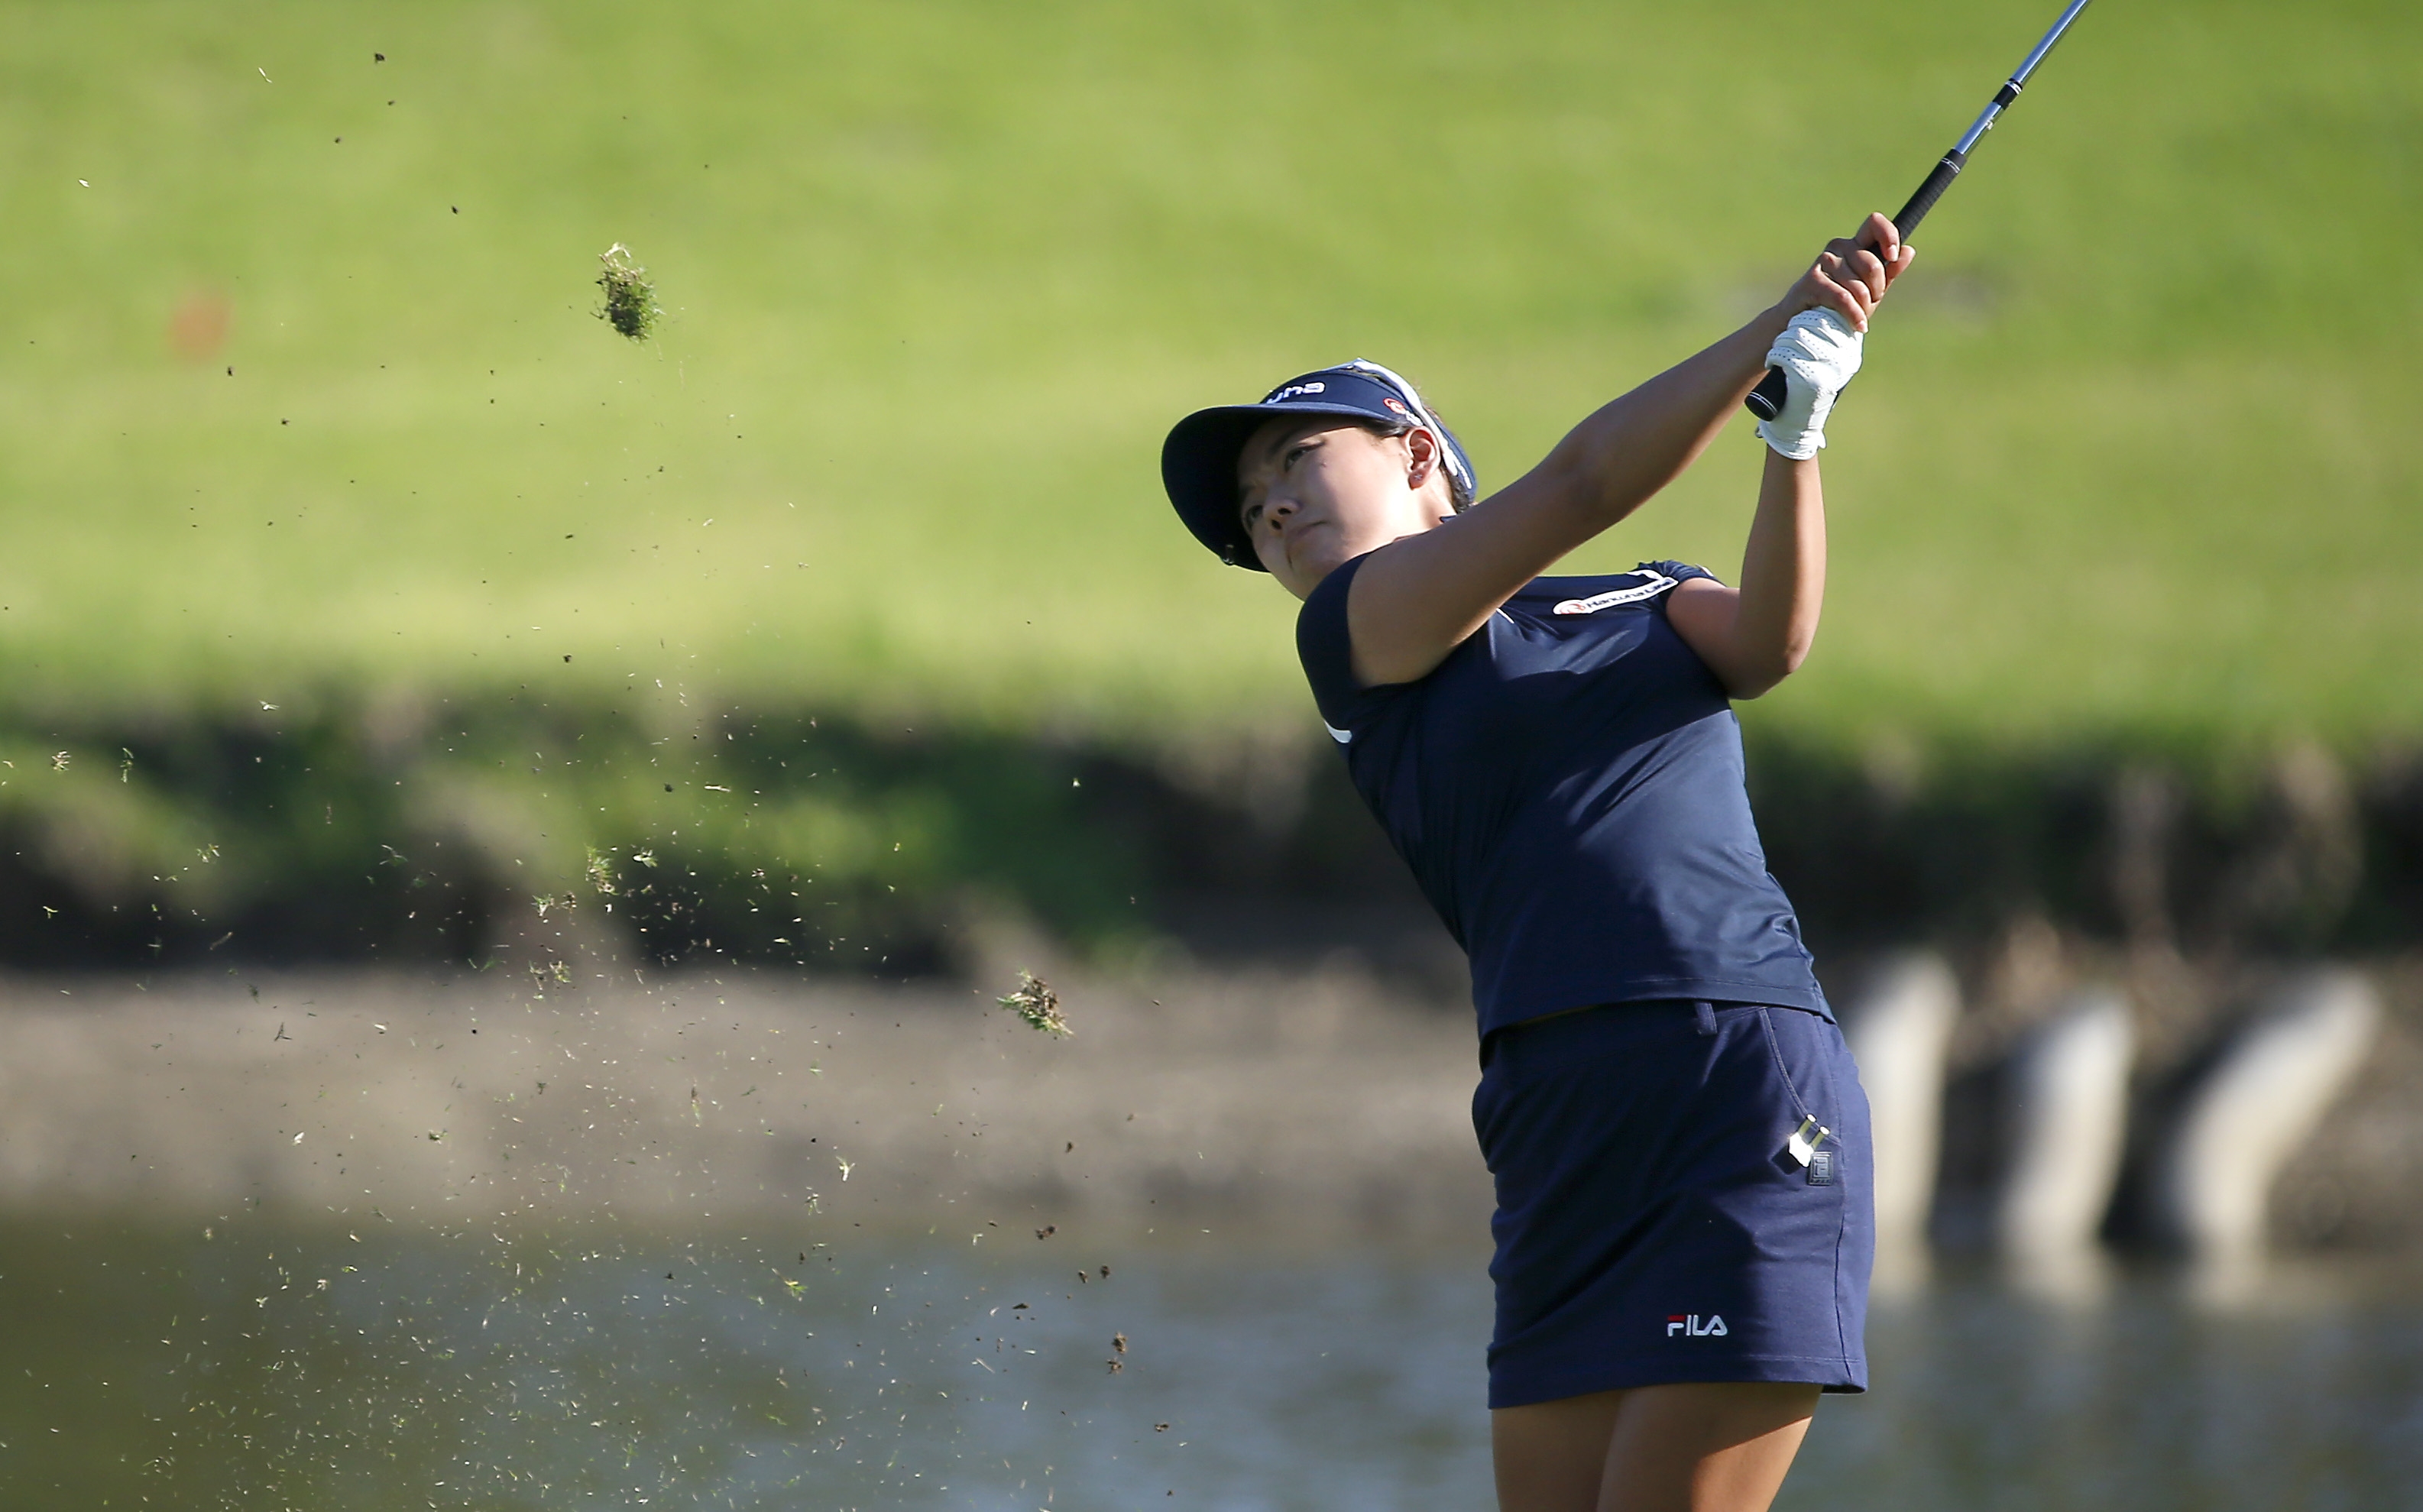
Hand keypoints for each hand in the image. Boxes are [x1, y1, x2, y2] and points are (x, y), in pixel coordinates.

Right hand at [1776, 212, 1914, 332]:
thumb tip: (1908, 250)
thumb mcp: (1869, 290)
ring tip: (1856, 316)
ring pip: (1859, 286)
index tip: (1893, 255)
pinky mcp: (1812, 280)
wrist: (1800, 323)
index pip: (1875, 224)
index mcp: (1854, 245)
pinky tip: (1858, 326)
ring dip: (1863, 307)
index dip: (1889, 235)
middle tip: (1870, 302)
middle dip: (1877, 289)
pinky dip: (1854, 315)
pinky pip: (1844, 298)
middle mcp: (1838, 247)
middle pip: (1873, 264)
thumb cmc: (1837, 306)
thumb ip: (1888, 272)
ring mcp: (1824, 262)